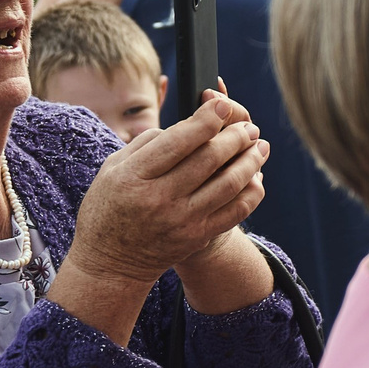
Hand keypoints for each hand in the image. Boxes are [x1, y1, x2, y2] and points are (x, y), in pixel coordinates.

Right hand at [67, 91, 269, 287]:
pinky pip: (236, 211)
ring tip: (259, 145)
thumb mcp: (112, 170)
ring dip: (251, 160)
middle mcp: (159, 198)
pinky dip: (252, 190)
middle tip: (248, 127)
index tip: (223, 104)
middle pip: (210, 158)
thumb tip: (186, 124)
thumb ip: (146, 143)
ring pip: (229, 183)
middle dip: (236, 136)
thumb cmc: (109, 207)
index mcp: (134, 176)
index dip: (207, 119)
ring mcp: (181, 220)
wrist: (110, 263)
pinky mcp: (198, 237)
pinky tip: (256, 176)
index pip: (179, 141)